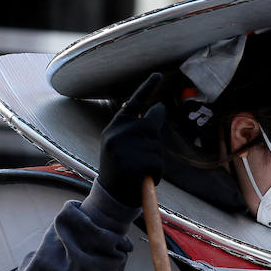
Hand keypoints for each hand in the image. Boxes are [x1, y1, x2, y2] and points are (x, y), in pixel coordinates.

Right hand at [97, 74, 165, 207]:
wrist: (110, 197)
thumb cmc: (119, 169)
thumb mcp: (121, 145)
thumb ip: (137, 127)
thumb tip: (159, 107)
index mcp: (114, 128)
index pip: (134, 103)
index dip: (147, 88)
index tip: (159, 74)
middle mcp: (119, 134)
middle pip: (152, 125)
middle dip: (152, 140)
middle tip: (140, 156)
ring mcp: (128, 149)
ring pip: (157, 148)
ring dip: (154, 160)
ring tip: (137, 171)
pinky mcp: (137, 165)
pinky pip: (158, 165)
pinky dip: (156, 174)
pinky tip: (142, 179)